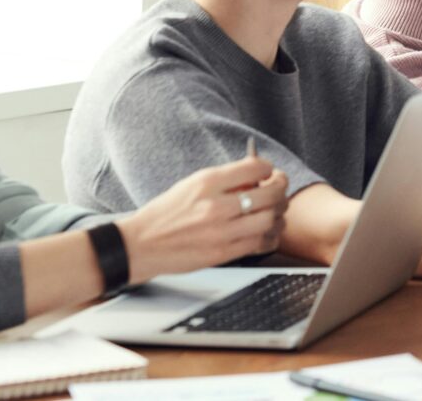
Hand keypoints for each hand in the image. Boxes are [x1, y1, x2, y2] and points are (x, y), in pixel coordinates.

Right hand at [119, 156, 287, 282]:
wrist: (140, 245)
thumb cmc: (166, 214)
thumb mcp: (192, 185)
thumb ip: (225, 179)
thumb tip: (258, 176)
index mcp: (207, 182)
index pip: (256, 168)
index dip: (269, 169)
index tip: (268, 172)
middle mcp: (216, 205)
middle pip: (270, 194)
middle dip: (281, 189)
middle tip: (279, 189)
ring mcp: (221, 231)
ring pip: (270, 219)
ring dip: (279, 214)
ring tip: (275, 211)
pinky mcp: (222, 253)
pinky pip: (260, 243)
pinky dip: (270, 235)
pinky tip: (266, 231)